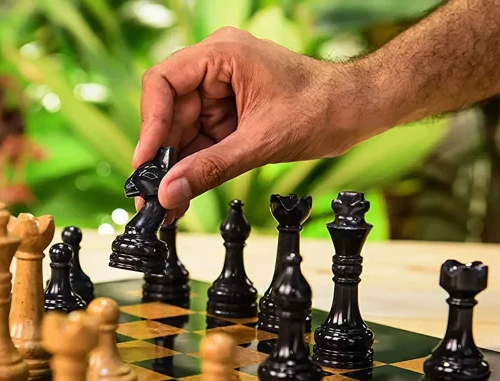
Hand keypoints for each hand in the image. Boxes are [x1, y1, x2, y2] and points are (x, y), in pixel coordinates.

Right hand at [133, 27, 361, 217]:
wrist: (354, 112)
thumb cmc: (320, 108)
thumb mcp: (260, 143)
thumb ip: (212, 168)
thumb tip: (170, 192)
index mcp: (221, 56)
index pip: (163, 83)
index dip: (149, 125)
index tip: (145, 164)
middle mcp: (216, 72)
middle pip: (170, 115)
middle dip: (162, 158)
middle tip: (151, 197)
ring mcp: (222, 96)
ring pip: (184, 134)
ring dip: (176, 170)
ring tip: (167, 206)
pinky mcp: (231, 118)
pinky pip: (202, 144)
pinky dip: (195, 170)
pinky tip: (184, 196)